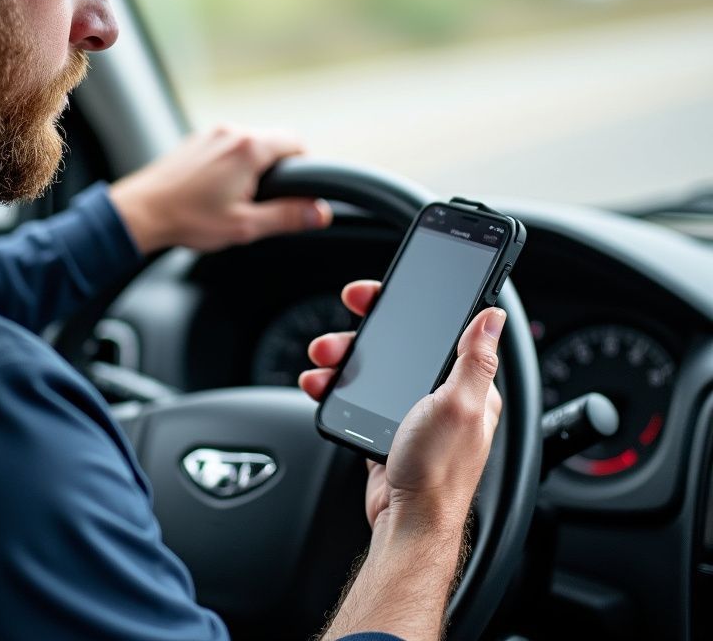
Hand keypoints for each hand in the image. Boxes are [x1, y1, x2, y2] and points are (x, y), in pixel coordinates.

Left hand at [108, 125, 331, 253]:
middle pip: (273, 142)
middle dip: (278, 169)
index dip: (305, 166)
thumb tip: (320, 213)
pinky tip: (217, 192)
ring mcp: (211, 135)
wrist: (141, 212)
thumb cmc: (189, 219)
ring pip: (249, 144)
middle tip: (267, 201)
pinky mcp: (196, 142)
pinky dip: (232, 165)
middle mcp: (231, 133)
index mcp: (249, 149)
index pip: (296, 143)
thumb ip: (287, 217)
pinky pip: (227, 147)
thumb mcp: (245, 225)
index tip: (299, 190)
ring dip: (254, 167)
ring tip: (239, 200)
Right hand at [300, 280, 504, 533]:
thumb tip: (494, 314)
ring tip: (322, 361)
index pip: (438, 328)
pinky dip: (336, 386)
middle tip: (339, 333)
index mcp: (467, 384)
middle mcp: (441, 394)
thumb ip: (474, 359)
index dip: (407, 305)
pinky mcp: (387, 427)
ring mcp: (412, 411)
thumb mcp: (460, 406)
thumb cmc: (438, 472)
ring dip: (341, 359)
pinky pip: (357, 395)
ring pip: (372, 368)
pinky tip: (322, 384)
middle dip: (362, 333)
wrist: (407, 523)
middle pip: (398, 344)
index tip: (379, 293)